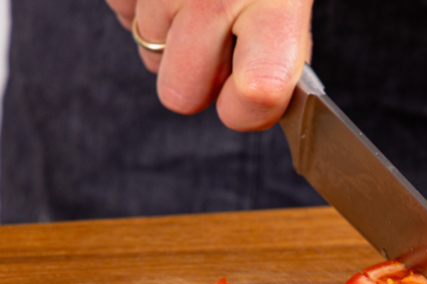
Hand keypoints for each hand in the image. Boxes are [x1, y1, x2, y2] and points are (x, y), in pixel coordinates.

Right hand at [106, 0, 312, 130]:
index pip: (257, 95)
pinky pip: (125, 19)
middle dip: (197, 82)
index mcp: (273, 3)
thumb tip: (256, 105)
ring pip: (149, 57)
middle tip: (218, 46)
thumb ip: (282, 52)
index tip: (248, 99)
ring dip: (173, 38)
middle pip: (179, 96)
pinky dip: (146, 8)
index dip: (247, 112)